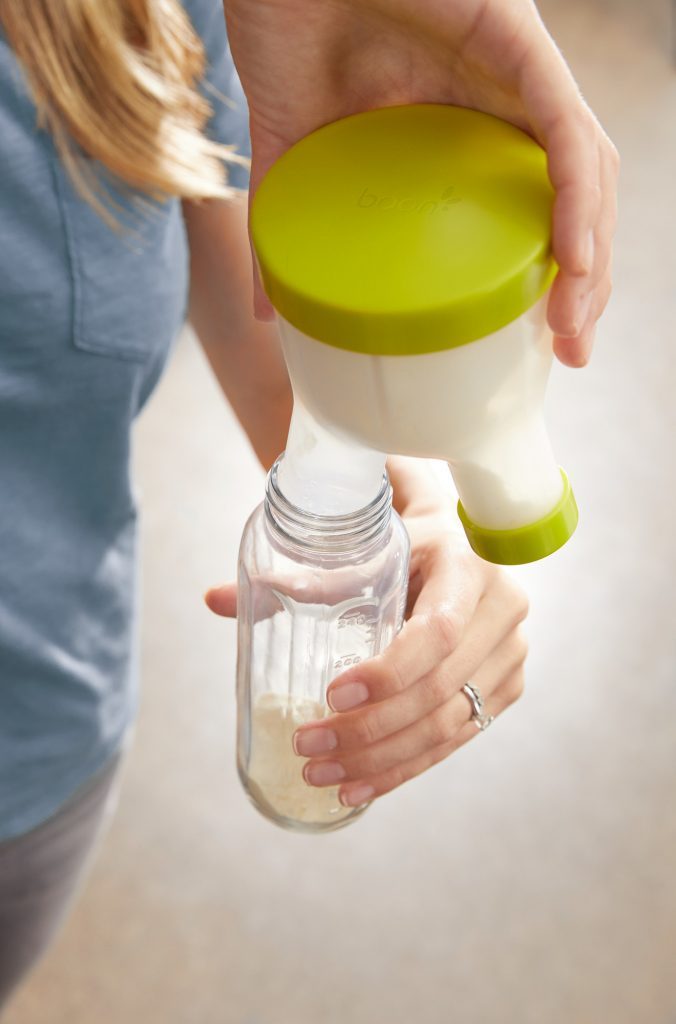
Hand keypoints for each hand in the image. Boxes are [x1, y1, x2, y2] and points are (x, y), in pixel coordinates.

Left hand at [205, 459, 528, 806]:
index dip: (389, 671)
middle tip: (308, 747)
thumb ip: (300, 577)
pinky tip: (359, 789)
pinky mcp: (505, 688)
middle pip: (438, 689)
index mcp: (469, 566)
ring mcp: (509, 655)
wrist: (456, 545)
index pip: (439, 632)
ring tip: (323, 777)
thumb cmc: (402, 540)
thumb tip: (216, 600)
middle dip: (370, 730)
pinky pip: (457, 740)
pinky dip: (406, 769)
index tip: (332, 695)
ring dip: (382, 760)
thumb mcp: (363, 546)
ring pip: (448, 725)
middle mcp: (502, 612)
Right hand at [224, 0, 618, 365]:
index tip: (543, 345)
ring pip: (587, 171)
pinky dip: (577, 195)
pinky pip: (566, 125)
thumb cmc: (285, 29)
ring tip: (572, 325)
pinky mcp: (514, 36)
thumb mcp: (292, 160)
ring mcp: (514, 71)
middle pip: (577, 202)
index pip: (536, 215)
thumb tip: (268, 313)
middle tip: (568, 350)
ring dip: (594, 254)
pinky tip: (576, 257)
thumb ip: (285, 233)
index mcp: (462, 134)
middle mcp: (502, 106)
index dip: (552, 281)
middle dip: (585, 283)